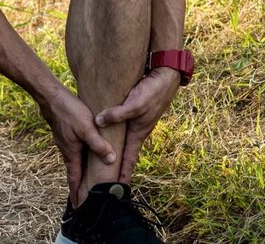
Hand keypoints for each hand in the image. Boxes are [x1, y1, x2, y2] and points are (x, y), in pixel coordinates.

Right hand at [39, 87, 115, 196]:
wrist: (52, 98)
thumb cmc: (69, 113)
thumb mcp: (87, 129)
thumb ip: (99, 145)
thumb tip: (111, 160)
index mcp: (71, 153)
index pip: (74, 179)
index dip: (76, 193)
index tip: (77, 207)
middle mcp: (67, 151)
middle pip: (74, 172)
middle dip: (78, 186)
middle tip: (84, 199)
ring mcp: (66, 143)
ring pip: (75, 161)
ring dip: (79, 172)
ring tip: (87, 180)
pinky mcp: (67, 135)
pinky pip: (75, 151)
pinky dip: (80, 158)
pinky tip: (87, 155)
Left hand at [94, 68, 180, 183]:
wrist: (166, 76)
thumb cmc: (152, 92)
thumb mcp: (134, 105)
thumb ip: (117, 114)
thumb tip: (99, 121)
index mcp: (138, 133)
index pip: (129, 159)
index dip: (123, 173)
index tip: (117, 188)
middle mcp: (138, 130)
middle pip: (126, 151)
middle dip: (118, 165)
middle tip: (107, 178)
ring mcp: (138, 121)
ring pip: (124, 139)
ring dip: (117, 149)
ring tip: (105, 158)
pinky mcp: (136, 111)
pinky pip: (124, 126)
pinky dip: (117, 132)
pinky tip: (109, 130)